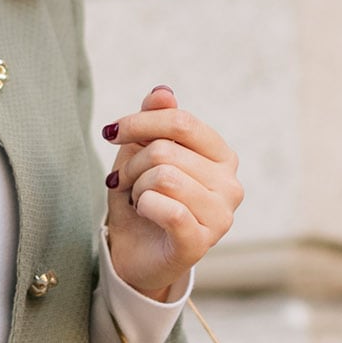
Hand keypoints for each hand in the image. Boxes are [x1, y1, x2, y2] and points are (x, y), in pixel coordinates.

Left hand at [103, 85, 242, 299]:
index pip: (182, 122)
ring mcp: (221, 216)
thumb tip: (163, 92)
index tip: (111, 133)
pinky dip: (144, 207)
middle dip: (132, 164)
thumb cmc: (141, 196)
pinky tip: (144, 213)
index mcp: (221, 156)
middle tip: (127, 181)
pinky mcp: (201, 242)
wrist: (132, 250)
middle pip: (166, 151)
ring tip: (138, 199)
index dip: (139, 122)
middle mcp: (230, 184)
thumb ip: (155, 120)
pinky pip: (168, 209)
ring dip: (136, 187)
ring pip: (163, 178)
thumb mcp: (141, 151)